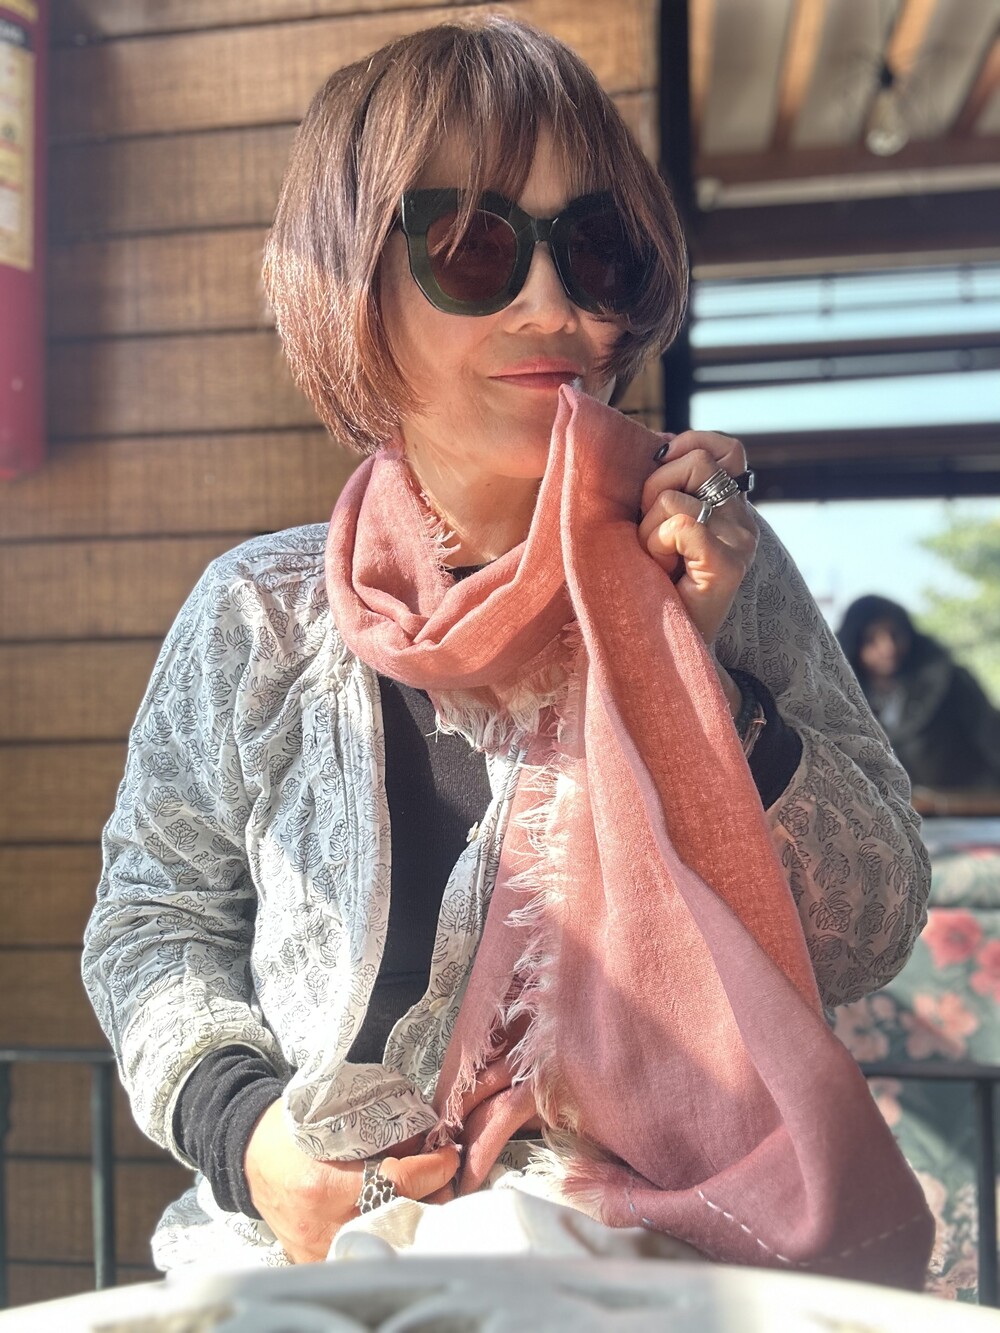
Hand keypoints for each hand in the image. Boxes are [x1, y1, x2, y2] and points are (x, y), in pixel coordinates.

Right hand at [243, 1100, 459, 1262]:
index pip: (400, 1182)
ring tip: (424, 1194)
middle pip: (400, 1218)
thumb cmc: (292, 1131)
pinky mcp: (312, 1259)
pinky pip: (361, 1251)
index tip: (449, 1155)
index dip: (434, 1167)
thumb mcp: (334, 1119)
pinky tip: (395, 1214)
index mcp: (326, 1184)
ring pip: (386, 1239)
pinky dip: (384, 1233)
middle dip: (430, 1197)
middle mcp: (323, 1224)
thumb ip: (381, 1134)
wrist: (248, 1155)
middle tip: (443, 1178)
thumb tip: (427, 1142)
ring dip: (411, 1217)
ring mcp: (316, 1248)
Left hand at [638, 430, 757, 647]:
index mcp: (731, 508)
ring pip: (677, 495)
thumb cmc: (652, 586)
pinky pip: (681, 523)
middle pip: (696, 460)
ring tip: (655, 557)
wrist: (666, 650)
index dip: (687, 446)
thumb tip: (654, 446)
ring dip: (650, 523)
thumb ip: (667, 488)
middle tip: (650, 530)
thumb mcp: (658, 526)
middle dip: (654, 487)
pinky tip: (662, 570)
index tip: (659, 473)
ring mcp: (739, 542)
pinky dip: (657, 543)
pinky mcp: (728, 565)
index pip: (724, 448)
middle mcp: (743, 521)